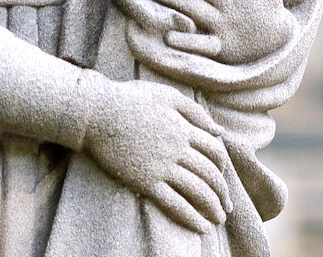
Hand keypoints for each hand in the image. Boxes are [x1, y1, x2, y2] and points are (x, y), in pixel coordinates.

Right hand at [82, 76, 232, 232]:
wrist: (94, 112)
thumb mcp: (165, 94)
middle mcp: (177, 149)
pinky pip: (175, 204)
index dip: (223, 165)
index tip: (221, 175)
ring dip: (213, 208)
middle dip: (223, 193)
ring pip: (198, 191)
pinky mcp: (145, 181)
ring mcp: (162, 167)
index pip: (215, 150)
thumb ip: (194, 110)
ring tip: (218, 219)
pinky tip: (201, 227)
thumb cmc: (127, 99)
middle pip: (210, 174)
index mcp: (183, 128)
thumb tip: (218, 131)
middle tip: (227, 206)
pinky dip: (192, 217)